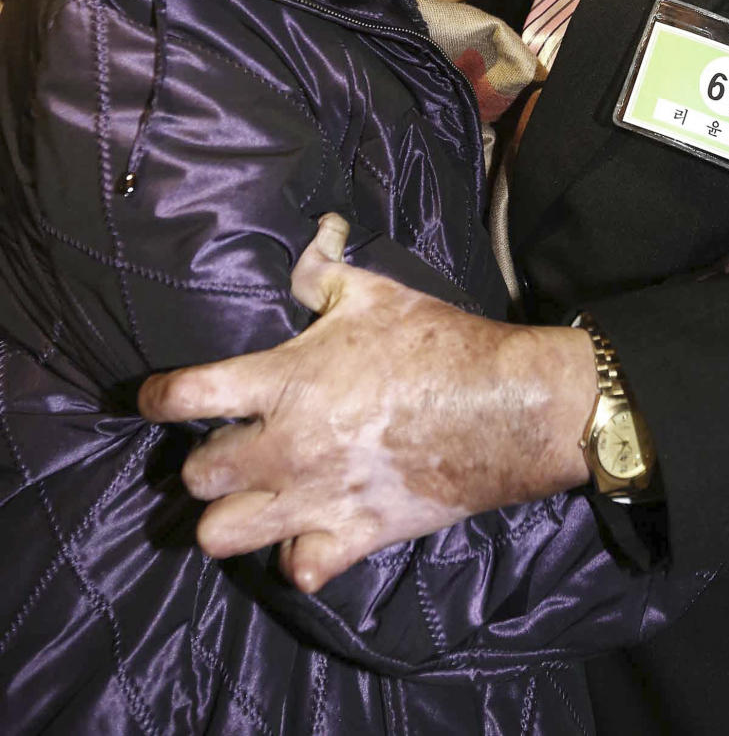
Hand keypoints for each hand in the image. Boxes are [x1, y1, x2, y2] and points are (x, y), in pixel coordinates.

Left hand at [138, 213, 594, 591]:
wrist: (504, 406)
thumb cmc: (436, 342)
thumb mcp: (374, 292)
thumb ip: (323, 269)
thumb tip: (315, 230)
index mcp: (284, 379)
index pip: (185, 397)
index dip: (155, 398)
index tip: (152, 398)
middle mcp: (287, 446)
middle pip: (196, 477)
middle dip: (200, 462)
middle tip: (224, 445)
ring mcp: (316, 498)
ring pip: (222, 537)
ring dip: (229, 517)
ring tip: (251, 496)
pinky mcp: (353, 536)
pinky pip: (294, 569)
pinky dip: (294, 555)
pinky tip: (305, 531)